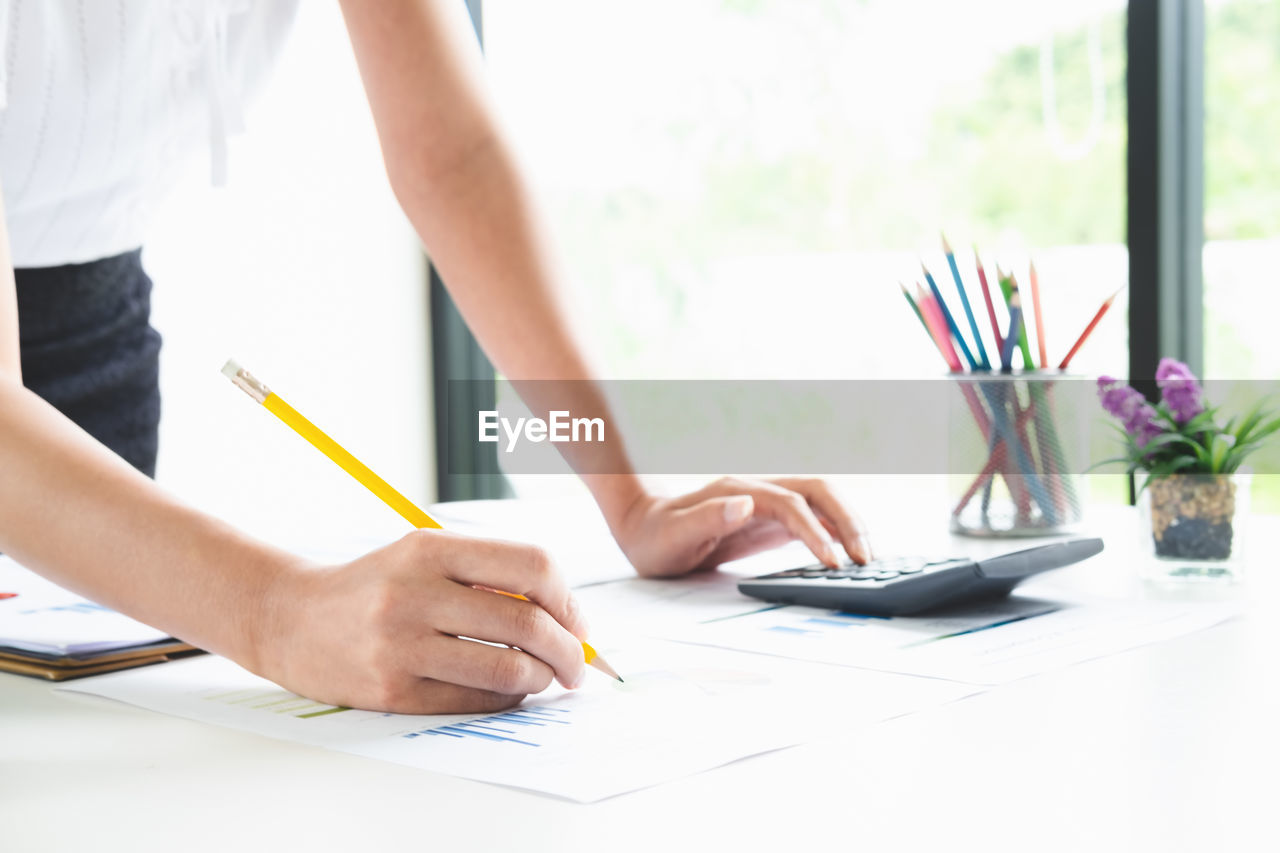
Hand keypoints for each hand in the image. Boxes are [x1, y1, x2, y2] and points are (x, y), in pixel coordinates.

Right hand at [256, 530, 588, 713]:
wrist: (289, 617)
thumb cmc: (374, 585)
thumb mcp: (424, 555)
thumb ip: (488, 574)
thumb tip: (566, 618)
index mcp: (431, 548)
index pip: (532, 565)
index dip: (568, 598)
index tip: (576, 623)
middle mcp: (415, 592)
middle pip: (527, 622)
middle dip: (568, 651)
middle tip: (577, 666)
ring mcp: (401, 644)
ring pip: (506, 668)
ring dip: (540, 679)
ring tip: (543, 679)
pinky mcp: (391, 690)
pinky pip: (474, 700)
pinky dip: (505, 699)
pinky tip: (508, 693)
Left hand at [611, 477, 872, 578]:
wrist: (643, 529)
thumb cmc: (654, 537)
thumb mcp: (673, 534)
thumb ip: (707, 518)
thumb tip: (746, 504)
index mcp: (738, 491)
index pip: (790, 504)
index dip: (814, 530)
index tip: (831, 561)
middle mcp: (757, 491)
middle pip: (817, 491)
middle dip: (846, 520)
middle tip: (865, 558)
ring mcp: (766, 503)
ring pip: (820, 502)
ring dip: (847, 523)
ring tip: (867, 558)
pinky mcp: (769, 520)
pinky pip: (812, 519)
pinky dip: (834, 532)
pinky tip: (847, 555)